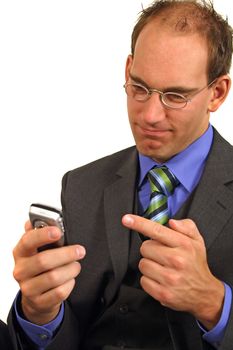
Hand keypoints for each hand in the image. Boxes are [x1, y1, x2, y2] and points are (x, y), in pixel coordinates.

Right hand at [13, 220, 85, 324]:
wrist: (37, 296)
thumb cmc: (40, 266)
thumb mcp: (38, 249)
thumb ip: (40, 233)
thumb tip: (43, 218)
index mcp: (21, 252)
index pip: (28, 241)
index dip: (43, 235)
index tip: (58, 231)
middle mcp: (21, 270)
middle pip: (44, 261)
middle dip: (66, 254)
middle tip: (80, 250)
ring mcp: (28, 288)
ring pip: (54, 277)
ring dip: (70, 269)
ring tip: (76, 265)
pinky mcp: (39, 302)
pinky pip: (59, 292)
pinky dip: (69, 284)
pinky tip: (70, 279)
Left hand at [122, 214, 223, 329]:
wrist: (205, 293)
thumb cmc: (196, 264)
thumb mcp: (197, 241)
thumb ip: (186, 226)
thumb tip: (172, 222)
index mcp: (183, 245)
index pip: (156, 230)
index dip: (139, 223)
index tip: (126, 219)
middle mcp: (177, 260)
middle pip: (145, 248)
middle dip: (151, 250)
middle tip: (162, 255)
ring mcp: (170, 278)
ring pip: (142, 264)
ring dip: (149, 265)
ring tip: (162, 268)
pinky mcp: (163, 293)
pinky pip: (143, 280)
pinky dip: (149, 280)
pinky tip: (160, 279)